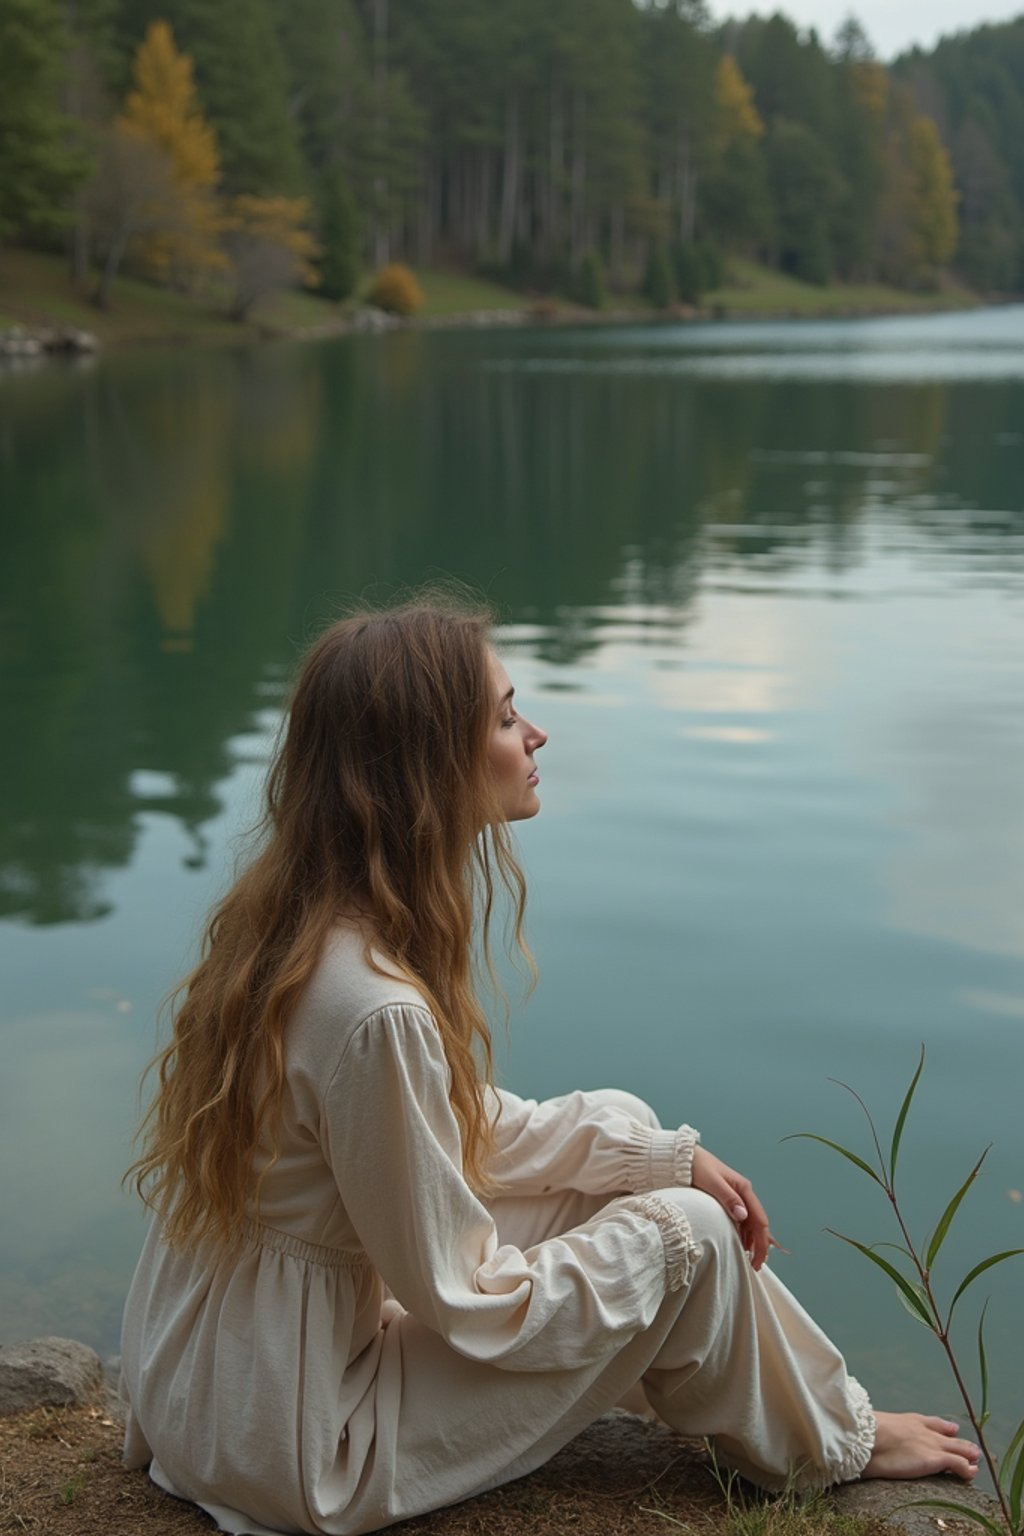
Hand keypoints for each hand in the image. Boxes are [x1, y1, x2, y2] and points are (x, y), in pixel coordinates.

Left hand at [691, 1146, 775, 1270]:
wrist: (685, 1157)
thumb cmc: (698, 1167)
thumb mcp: (712, 1182)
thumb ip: (728, 1198)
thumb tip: (743, 1216)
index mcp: (744, 1189)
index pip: (760, 1220)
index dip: (762, 1241)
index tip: (758, 1259)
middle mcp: (744, 1194)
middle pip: (758, 1224)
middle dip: (760, 1245)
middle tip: (756, 1266)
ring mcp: (737, 1197)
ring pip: (750, 1224)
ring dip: (752, 1242)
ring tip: (749, 1259)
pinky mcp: (728, 1201)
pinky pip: (741, 1221)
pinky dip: (743, 1235)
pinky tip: (740, 1245)